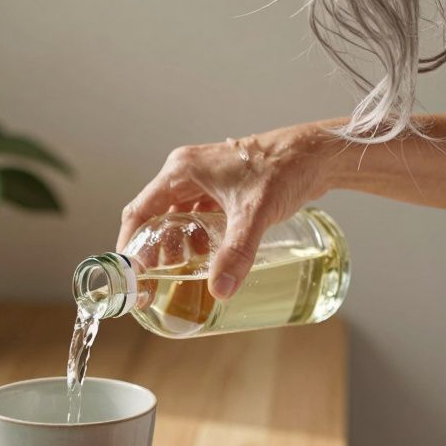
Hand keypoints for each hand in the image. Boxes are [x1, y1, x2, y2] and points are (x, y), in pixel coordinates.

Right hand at [118, 124, 329, 298]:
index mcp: (182, 170)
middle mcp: (187, 173)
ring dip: (175, 244)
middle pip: (155, 216)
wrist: (316, 155)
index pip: (139, 210)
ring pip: (176, 217)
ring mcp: (205, 180)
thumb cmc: (284, 168)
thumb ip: (236, 253)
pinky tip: (204, 257)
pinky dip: (195, 237)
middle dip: (153, 249)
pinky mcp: (222, 188)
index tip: (129, 271)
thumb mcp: (254, 214)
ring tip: (180, 272)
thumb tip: (220, 290)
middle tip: (155, 279)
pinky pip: (197, 215)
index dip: (129, 243)